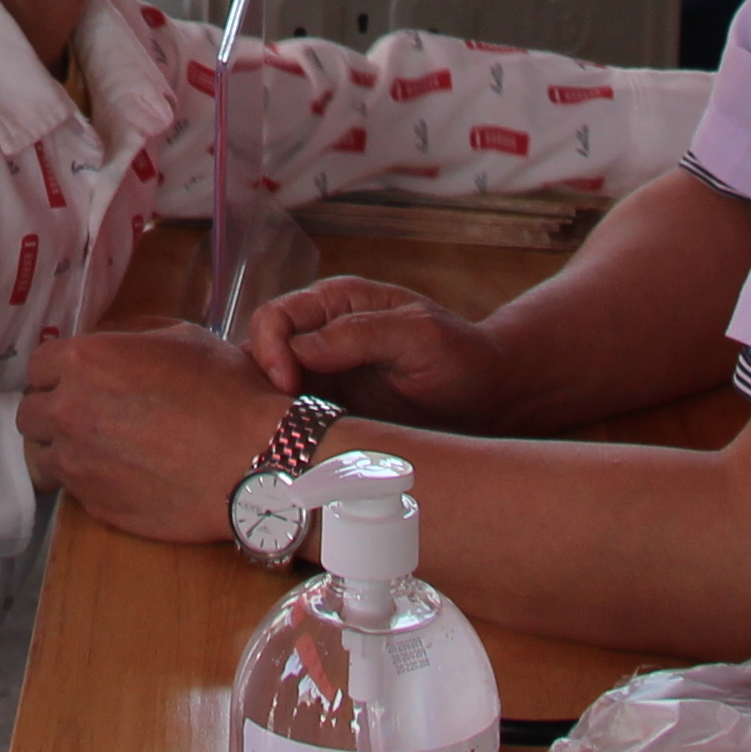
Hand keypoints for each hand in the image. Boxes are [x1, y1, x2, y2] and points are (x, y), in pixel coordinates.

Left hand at [18, 323, 280, 539]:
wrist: (255, 462)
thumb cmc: (226, 391)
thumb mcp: (182, 337)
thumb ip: (132, 337)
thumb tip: (114, 343)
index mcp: (84, 362)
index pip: (38, 365)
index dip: (59, 370)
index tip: (78, 377)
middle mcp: (68, 412)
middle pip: (31, 412)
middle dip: (53, 409)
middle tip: (88, 412)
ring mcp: (78, 464)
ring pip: (43, 454)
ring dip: (64, 447)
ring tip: (102, 447)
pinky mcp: (94, 505)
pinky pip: (74, 489)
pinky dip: (89, 480)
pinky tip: (124, 474)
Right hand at [247, 276, 514, 425]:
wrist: (490, 396)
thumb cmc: (462, 358)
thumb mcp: (420, 336)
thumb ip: (360, 333)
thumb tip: (299, 349)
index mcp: (339, 301)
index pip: (276, 316)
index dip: (270, 350)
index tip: (287, 386)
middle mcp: (322, 333)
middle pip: (260, 351)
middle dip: (261, 385)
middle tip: (284, 420)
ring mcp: (324, 373)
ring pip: (268, 389)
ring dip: (271, 413)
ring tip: (292, 438)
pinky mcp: (330, 409)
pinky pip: (292, 418)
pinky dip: (289, 434)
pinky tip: (304, 450)